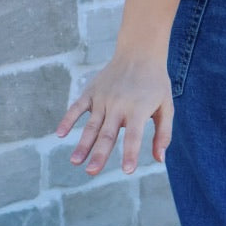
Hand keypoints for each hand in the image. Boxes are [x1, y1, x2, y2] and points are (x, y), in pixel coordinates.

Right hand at [57, 50, 172, 175]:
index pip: (134, 136)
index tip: (127, 171)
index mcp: (138, 110)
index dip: (130, 153)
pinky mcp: (91, 91)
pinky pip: (77, 107)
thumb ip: (164, 133)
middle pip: (108, 134)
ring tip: (75, 161)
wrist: (139, 52)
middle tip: (92, 172)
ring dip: (83, 144)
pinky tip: (59, 134)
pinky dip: (67, 119)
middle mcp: (119, 105)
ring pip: (91, 125)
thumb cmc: (155, 83)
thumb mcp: (166, 106)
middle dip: (99, 154)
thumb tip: (159, 160)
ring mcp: (103, 98)